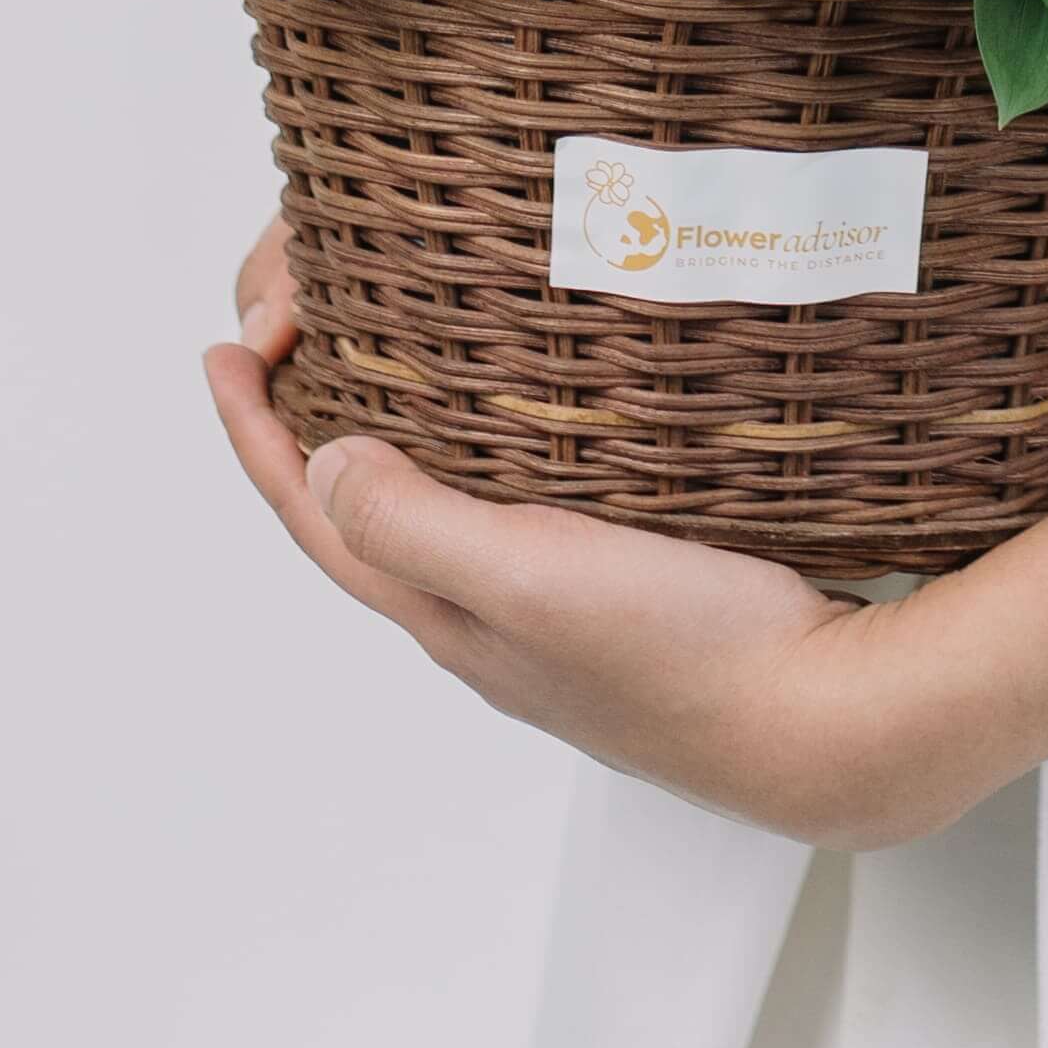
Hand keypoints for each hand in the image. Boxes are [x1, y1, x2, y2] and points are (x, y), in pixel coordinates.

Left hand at [202, 249, 983, 846]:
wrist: (824, 721)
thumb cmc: (688, 656)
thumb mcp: (532, 577)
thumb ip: (420, 526)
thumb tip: (321, 462)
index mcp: (451, 615)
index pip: (318, 520)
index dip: (257, 435)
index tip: (224, 352)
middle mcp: (488, 620)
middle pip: (364, 518)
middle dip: (315, 424)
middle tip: (304, 326)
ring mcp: (557, 612)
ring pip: (444, 514)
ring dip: (401, 435)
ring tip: (398, 356)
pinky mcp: (623, 592)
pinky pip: (521, 512)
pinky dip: (491, 453)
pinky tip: (535, 421)